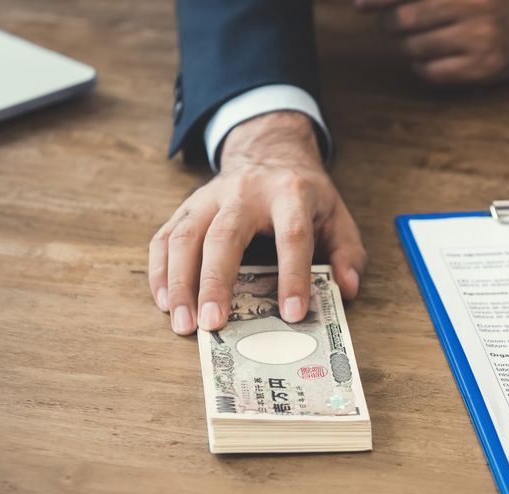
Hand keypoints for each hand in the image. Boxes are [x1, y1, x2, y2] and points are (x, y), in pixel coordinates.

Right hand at [148, 111, 366, 334]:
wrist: (269, 152)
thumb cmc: (304, 196)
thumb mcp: (337, 216)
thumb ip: (347, 253)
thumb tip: (347, 289)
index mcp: (290, 194)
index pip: (292, 236)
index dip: (293, 276)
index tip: (292, 315)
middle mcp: (245, 192)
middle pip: (224, 236)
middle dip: (215, 282)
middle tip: (212, 325)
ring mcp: (210, 197)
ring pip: (185, 236)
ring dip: (180, 282)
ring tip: (183, 323)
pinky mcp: (187, 207)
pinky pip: (164, 237)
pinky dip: (160, 271)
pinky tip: (165, 302)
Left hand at [356, 0, 508, 84]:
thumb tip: (381, 3)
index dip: (378, 0)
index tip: (360, 4)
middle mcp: (473, 6)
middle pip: (404, 20)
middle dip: (390, 23)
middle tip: (392, 23)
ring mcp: (478, 38)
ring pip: (414, 48)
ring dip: (408, 44)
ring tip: (422, 37)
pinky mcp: (482, 67)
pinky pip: (430, 72)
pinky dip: (422, 65)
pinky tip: (433, 56)